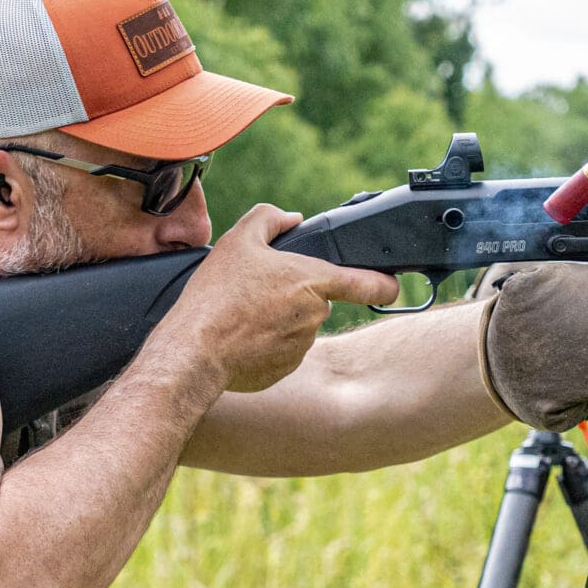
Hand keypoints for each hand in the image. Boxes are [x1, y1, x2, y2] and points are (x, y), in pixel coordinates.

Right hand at [148, 206, 400, 393]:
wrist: (196, 350)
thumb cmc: (217, 295)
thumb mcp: (239, 239)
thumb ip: (270, 218)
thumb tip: (291, 217)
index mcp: (312, 281)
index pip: (369, 283)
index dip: (386, 284)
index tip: (392, 286)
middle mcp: (315, 316)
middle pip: (316, 301)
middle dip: (294, 296)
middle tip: (257, 293)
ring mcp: (301, 346)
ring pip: (297, 326)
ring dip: (278, 320)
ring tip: (242, 316)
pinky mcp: (284, 369)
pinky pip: (281, 351)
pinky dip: (265, 344)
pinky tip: (240, 337)